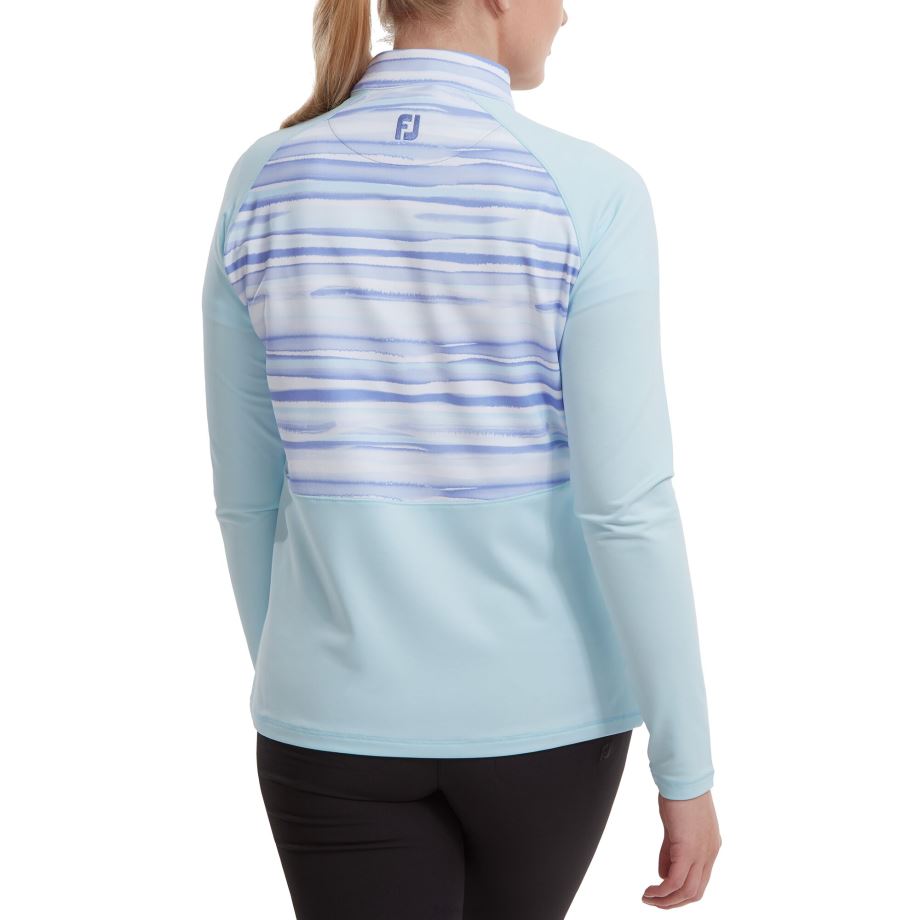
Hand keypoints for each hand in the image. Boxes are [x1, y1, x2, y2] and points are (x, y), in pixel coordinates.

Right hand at [641, 790, 720, 907]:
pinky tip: (650, 891)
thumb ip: (671, 851)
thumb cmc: (679, 794)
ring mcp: (701, 853)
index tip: (663, 894)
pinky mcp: (687, 850)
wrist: (683, 777)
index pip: (699, 881)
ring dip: (666, 901)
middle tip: (654, 902)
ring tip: (648, 899)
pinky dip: (662, 891)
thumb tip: (663, 874)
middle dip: (673, 903)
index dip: (681, 893)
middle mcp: (709, 854)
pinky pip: (675, 881)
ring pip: (687, 892)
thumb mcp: (676, 828)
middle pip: (695, 892)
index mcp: (710, 848)